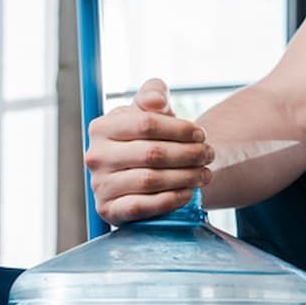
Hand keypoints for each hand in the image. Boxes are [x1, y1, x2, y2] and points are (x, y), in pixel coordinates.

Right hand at [85, 78, 213, 223]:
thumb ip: (153, 94)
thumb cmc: (148, 137)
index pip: (146, 124)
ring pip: (150, 180)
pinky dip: (169, 200)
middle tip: (210, 155)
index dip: (180, 129)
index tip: (202, 134)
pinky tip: (188, 193)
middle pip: (152, 153)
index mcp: (102, 127)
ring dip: (186, 177)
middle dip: (189, 154)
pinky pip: (141, 206)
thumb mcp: (149, 111)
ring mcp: (99, 185)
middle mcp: (96, 156)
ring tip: (205, 174)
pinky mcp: (108, 210)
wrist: (140, 173)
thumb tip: (155, 101)